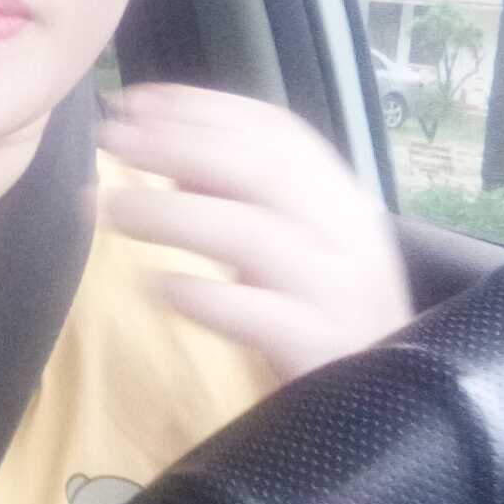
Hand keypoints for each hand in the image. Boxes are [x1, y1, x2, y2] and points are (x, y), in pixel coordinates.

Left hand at [92, 82, 411, 381]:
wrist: (393, 404)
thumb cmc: (322, 308)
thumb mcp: (290, 236)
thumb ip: (236, 191)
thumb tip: (161, 146)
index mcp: (337, 195)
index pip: (274, 130)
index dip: (202, 108)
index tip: (135, 99)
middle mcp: (345, 232)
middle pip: (262, 171)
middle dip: (178, 145)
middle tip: (111, 139)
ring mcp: (337, 290)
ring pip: (254, 235)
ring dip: (174, 214)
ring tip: (111, 210)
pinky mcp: (321, 347)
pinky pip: (261, 315)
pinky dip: (206, 296)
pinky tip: (157, 286)